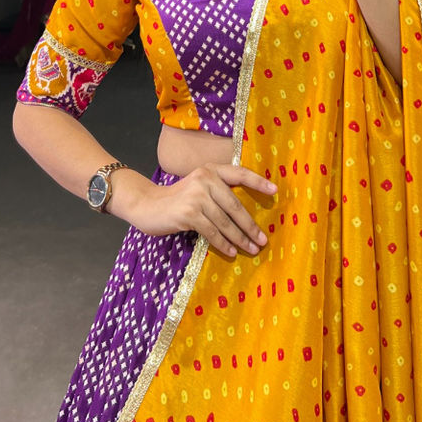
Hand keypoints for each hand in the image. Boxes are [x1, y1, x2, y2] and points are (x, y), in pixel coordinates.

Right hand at [125, 163, 277, 257]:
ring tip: (251, 249)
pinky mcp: (188, 213)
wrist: (146, 205)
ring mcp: (196, 196)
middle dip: (250, 225)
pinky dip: (223, 243)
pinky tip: (231, 251)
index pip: (239, 173)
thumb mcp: (197, 187)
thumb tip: (245, 215)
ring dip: (240, 238)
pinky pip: (212, 232)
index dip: (258, 181)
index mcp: (210, 170)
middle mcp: (205, 179)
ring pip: (225, 222)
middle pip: (235, 206)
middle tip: (263, 240)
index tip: (275, 190)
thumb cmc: (176, 200)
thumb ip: (217, 192)